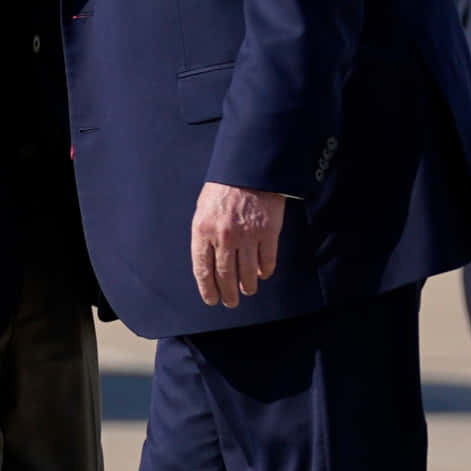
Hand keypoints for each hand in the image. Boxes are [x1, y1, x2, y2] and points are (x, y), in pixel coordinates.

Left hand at [190, 182, 284, 307]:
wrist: (249, 168)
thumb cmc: (223, 187)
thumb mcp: (203, 208)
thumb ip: (204, 234)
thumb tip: (207, 260)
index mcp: (203, 230)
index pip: (203, 269)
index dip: (207, 289)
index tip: (211, 300)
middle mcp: (224, 237)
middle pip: (225, 276)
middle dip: (227, 293)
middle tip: (230, 302)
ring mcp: (247, 236)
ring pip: (247, 273)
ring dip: (247, 286)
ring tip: (247, 290)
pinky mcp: (268, 233)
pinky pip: (267, 261)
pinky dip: (265, 271)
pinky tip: (262, 274)